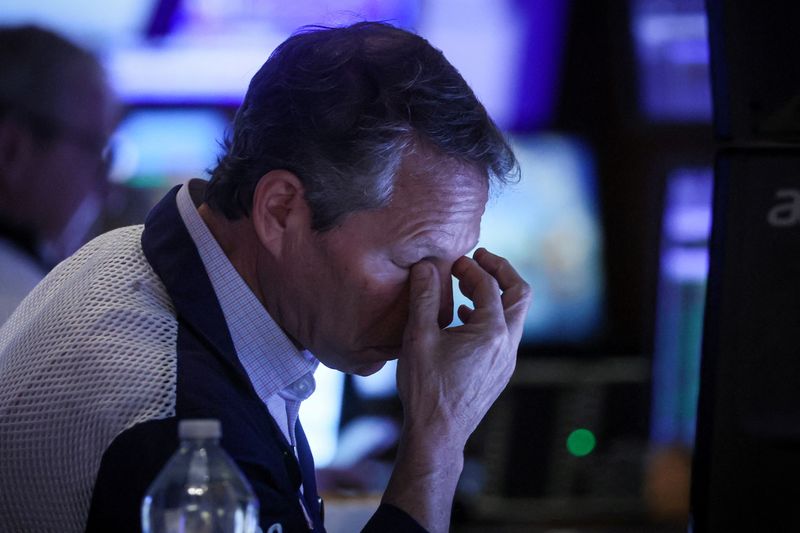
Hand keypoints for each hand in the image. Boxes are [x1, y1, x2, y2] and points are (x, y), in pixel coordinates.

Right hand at [382, 248, 530, 531]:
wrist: (437, 435)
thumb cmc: (426, 388)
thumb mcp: (419, 337)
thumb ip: (424, 298)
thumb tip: (426, 267)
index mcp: (491, 332)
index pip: (488, 286)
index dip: (471, 268)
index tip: (452, 261)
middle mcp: (507, 345)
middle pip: (519, 295)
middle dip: (500, 272)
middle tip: (479, 258)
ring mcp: (506, 361)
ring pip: (513, 316)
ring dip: (494, 295)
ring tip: (467, 285)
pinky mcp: (499, 372)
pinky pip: (503, 334)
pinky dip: (490, 316)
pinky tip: (463, 318)